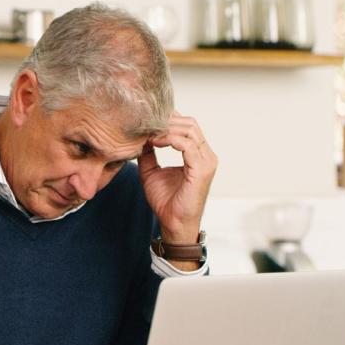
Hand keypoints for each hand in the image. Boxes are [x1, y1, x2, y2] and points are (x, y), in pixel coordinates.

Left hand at [138, 111, 217, 245]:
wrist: (173, 223)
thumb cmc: (165, 201)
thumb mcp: (151, 172)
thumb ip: (148, 154)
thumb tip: (139, 137)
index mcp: (197, 154)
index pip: (187, 126)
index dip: (168, 120)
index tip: (147, 122)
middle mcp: (206, 155)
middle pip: (190, 123)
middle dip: (167, 121)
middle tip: (146, 125)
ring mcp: (206, 161)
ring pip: (189, 130)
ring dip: (166, 129)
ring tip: (148, 134)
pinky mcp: (201, 169)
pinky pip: (187, 144)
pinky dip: (169, 139)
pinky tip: (154, 142)